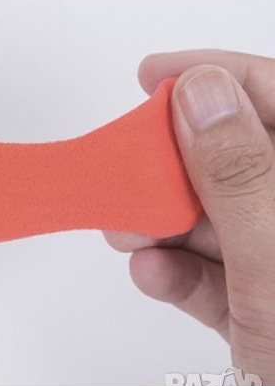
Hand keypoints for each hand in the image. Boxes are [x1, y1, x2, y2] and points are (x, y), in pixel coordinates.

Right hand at [104, 49, 274, 383]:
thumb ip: (242, 175)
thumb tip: (201, 90)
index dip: (217, 77)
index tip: (152, 75)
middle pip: (242, 162)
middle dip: (176, 166)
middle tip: (126, 170)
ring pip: (223, 219)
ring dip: (166, 223)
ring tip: (127, 231)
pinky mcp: (269, 311)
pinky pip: (219, 273)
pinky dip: (178, 272)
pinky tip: (152, 275)